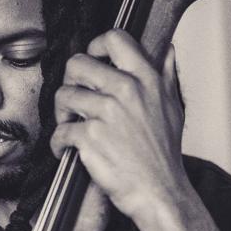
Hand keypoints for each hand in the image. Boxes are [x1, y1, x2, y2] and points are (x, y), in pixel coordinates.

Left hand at [50, 30, 188, 221]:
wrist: (159, 191)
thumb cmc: (164, 156)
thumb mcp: (173, 108)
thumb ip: (166, 76)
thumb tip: (166, 49)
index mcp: (146, 80)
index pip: (115, 39)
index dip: (95, 46)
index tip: (92, 60)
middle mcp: (126, 91)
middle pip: (77, 63)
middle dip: (70, 80)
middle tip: (74, 97)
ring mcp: (106, 113)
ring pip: (63, 95)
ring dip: (61, 113)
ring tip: (70, 125)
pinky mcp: (89, 136)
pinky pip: (59, 130)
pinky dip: (58, 143)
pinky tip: (66, 150)